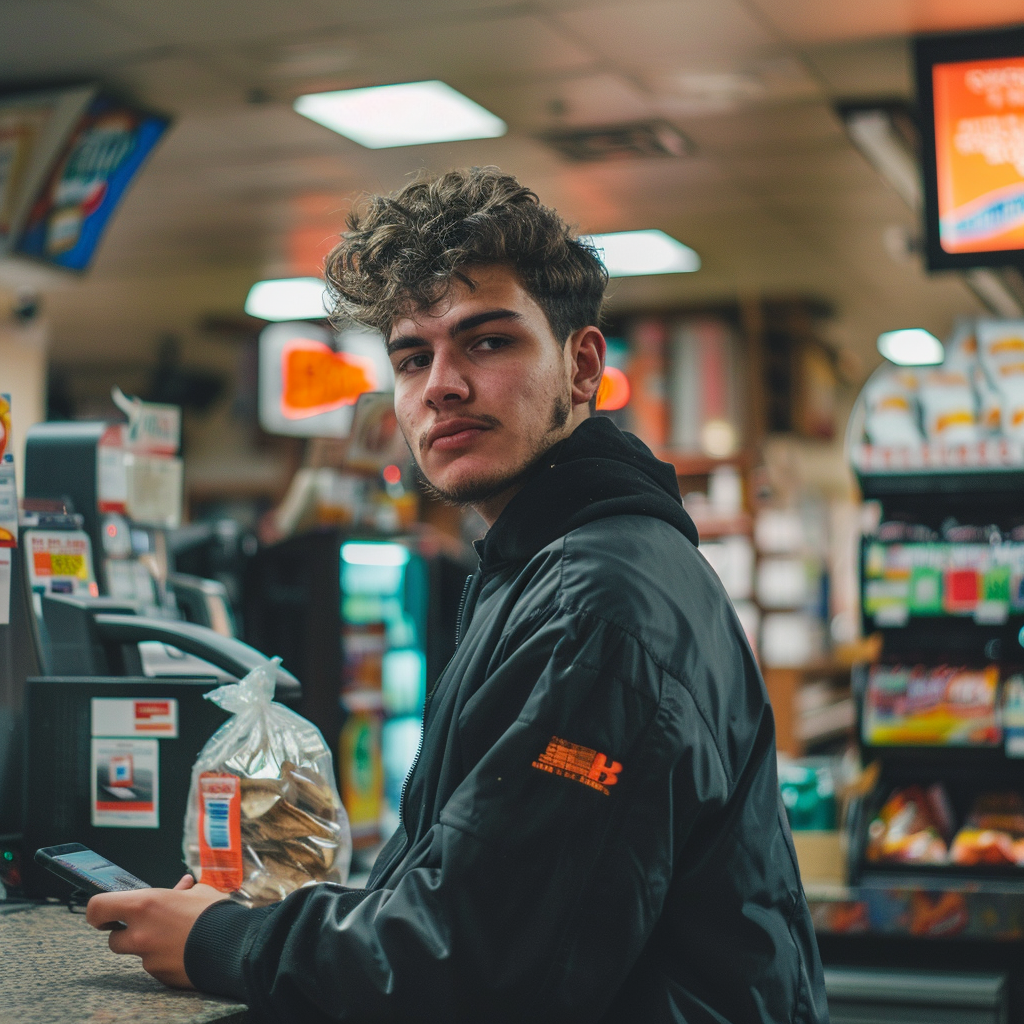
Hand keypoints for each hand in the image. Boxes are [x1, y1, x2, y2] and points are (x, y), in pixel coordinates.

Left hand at [85, 874, 228, 987]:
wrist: (234, 945)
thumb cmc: (215, 913)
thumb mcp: (199, 892)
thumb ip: (183, 892)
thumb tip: (182, 888)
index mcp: (145, 905)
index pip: (98, 908)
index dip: (97, 912)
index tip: (104, 915)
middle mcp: (139, 934)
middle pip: (113, 939)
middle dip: (128, 933)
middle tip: (149, 927)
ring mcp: (147, 959)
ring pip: (138, 954)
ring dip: (150, 947)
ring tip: (177, 939)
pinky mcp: (159, 977)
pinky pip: (155, 967)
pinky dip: (165, 960)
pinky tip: (186, 952)